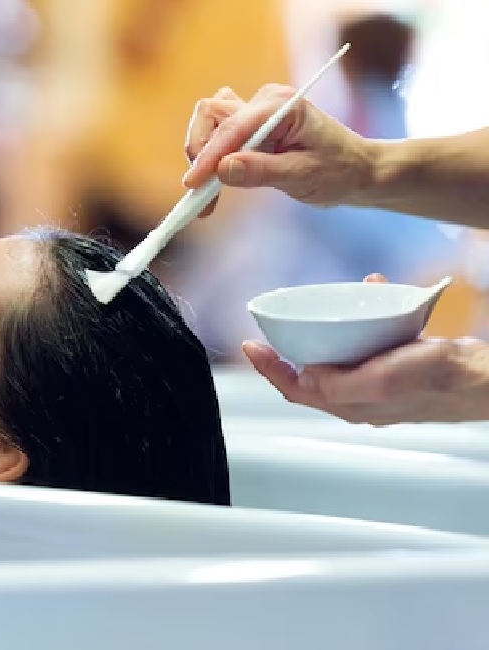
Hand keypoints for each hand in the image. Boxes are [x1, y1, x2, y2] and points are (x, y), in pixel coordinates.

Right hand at [182, 84, 373, 215]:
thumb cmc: (339, 170)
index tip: (193, 185)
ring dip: (202, 154)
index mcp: (281, 105)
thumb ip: (261, 171)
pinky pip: (217, 135)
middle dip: (200, 152)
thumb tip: (222, 168)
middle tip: (200, 191)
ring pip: (209, 122)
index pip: (232, 127)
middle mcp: (264, 102)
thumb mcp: (303, 175)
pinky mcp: (250, 126)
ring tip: (208, 192)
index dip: (208, 156)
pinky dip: (210, 159)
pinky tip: (215, 186)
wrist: (356, 170)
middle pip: (211, 113)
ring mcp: (255, 111)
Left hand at [241, 274, 488, 424]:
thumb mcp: (382, 380)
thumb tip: (304, 377)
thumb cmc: (439, 380)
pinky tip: (375, 290)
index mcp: (351, 405)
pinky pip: (374, 338)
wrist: (485, 377)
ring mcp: (381, 381)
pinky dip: (368, 316)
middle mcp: (362, 397)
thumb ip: (340, 384)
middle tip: (273, 329)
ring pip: (341, 354)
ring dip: (329, 328)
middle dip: (290, 350)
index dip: (270, 370)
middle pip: (312, 375)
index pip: (297, 390)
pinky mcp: (401, 364)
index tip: (251, 346)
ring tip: (323, 304)